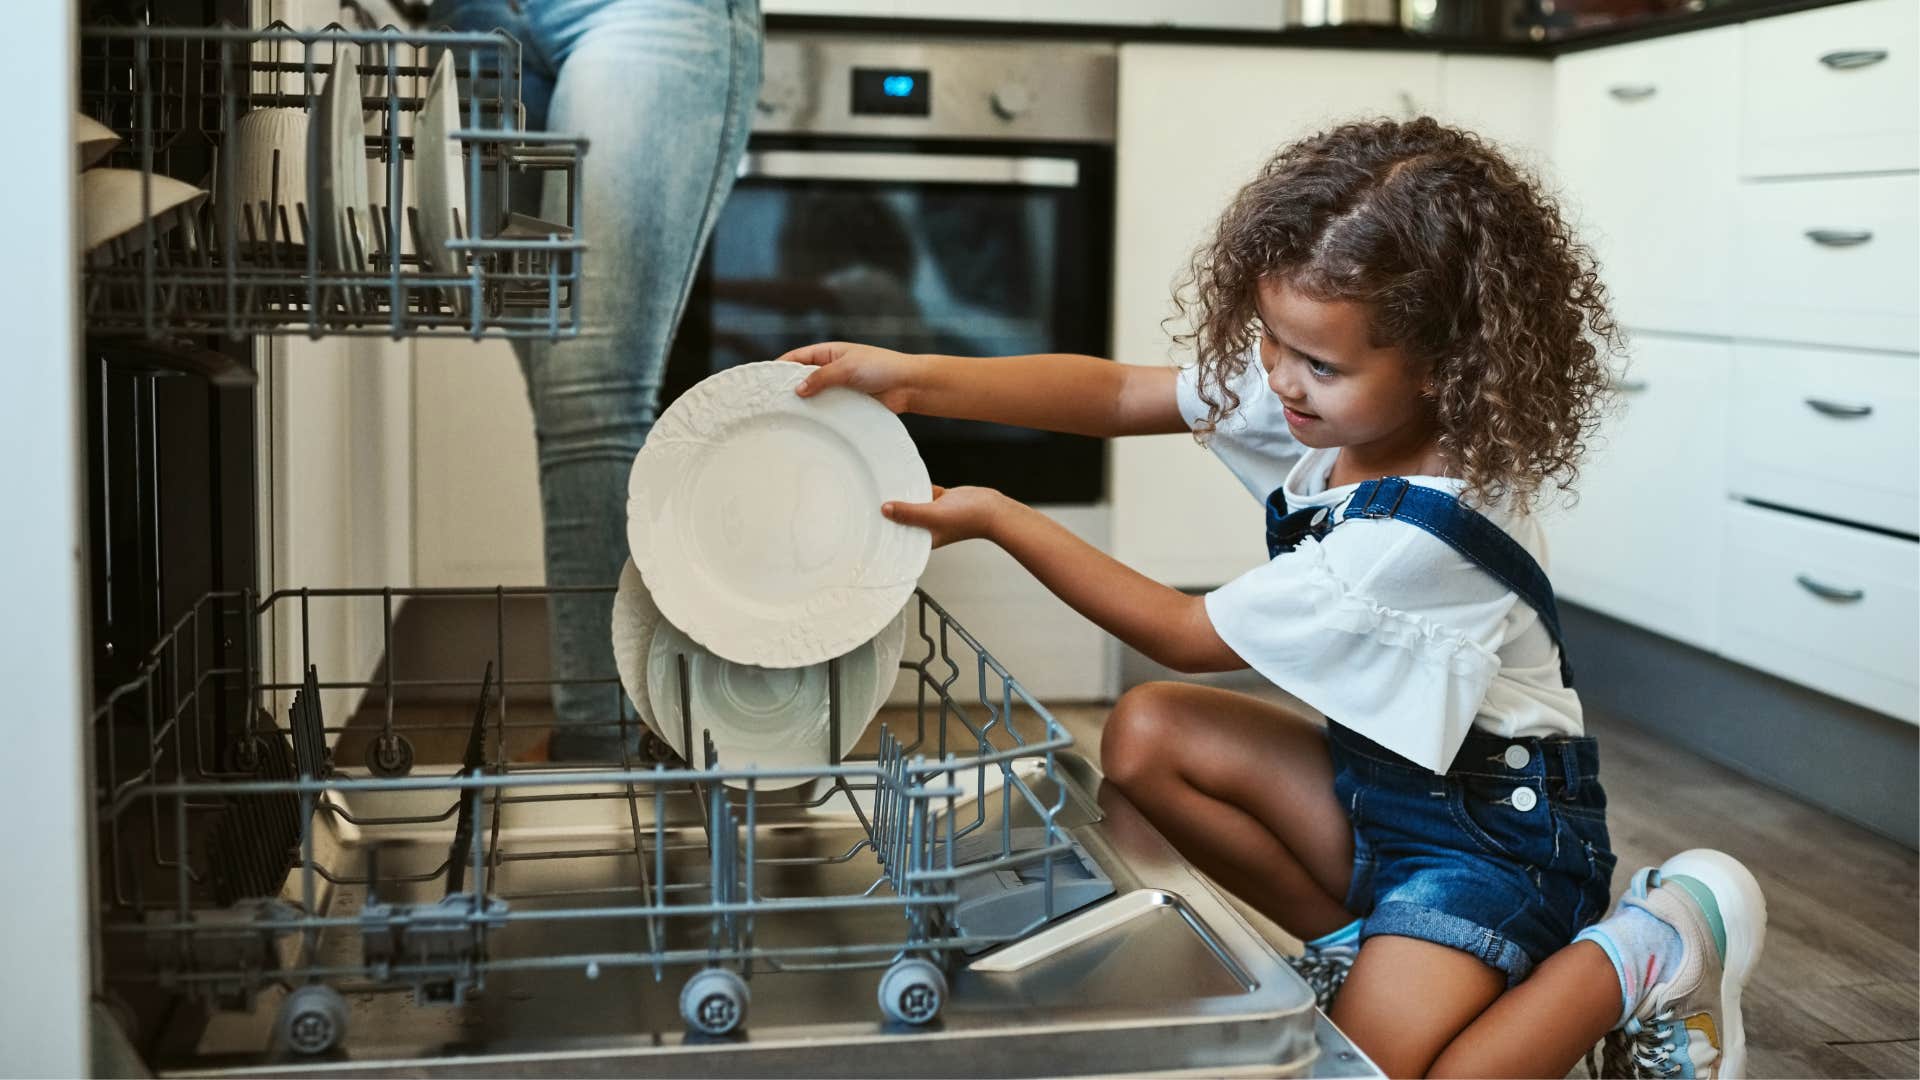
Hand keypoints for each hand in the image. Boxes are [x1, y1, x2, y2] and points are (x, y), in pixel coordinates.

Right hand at [778, 341, 919, 413]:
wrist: (908, 386)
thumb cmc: (882, 368)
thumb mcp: (847, 368)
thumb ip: (821, 377)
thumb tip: (797, 389)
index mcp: (829, 352)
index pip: (797, 358)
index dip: (780, 367)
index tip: (763, 381)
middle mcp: (831, 369)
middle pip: (802, 379)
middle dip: (788, 389)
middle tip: (769, 404)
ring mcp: (838, 388)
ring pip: (814, 397)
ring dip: (803, 406)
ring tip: (784, 419)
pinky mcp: (847, 404)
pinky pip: (828, 410)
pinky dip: (818, 416)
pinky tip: (807, 427)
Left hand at [881, 485, 1009, 548]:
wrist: (992, 508)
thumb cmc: (969, 519)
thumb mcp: (933, 515)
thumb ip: (909, 513)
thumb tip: (886, 509)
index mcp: (923, 540)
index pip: (898, 536)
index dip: (884, 530)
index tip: (868, 522)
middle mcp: (926, 528)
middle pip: (902, 518)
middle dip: (890, 511)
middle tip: (869, 502)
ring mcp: (933, 513)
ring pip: (911, 503)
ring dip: (902, 497)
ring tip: (882, 488)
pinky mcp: (940, 500)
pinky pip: (923, 492)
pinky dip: (916, 487)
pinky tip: (905, 479)